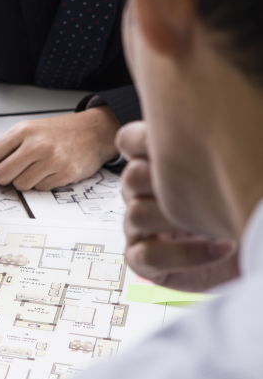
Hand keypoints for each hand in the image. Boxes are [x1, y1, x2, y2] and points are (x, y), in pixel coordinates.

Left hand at [0, 106, 120, 191]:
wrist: (93, 131)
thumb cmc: (59, 131)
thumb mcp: (30, 130)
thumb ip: (7, 147)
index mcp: (23, 131)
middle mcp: (36, 144)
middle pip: (2, 175)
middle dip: (6, 177)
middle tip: (17, 169)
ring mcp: (51, 160)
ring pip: (20, 185)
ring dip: (25, 181)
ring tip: (38, 167)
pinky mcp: (65, 174)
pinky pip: (40, 190)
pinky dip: (42, 184)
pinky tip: (51, 171)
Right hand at [117, 121, 239, 291]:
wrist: (253, 248)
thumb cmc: (239, 207)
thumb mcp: (221, 170)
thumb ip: (197, 149)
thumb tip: (192, 116)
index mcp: (155, 166)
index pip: (128, 141)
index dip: (142, 139)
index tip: (171, 143)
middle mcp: (142, 195)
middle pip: (130, 177)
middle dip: (167, 184)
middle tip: (206, 190)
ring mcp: (139, 229)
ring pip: (135, 215)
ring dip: (178, 219)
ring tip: (218, 222)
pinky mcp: (145, 262)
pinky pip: (146, 255)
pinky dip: (184, 254)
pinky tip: (220, 247)